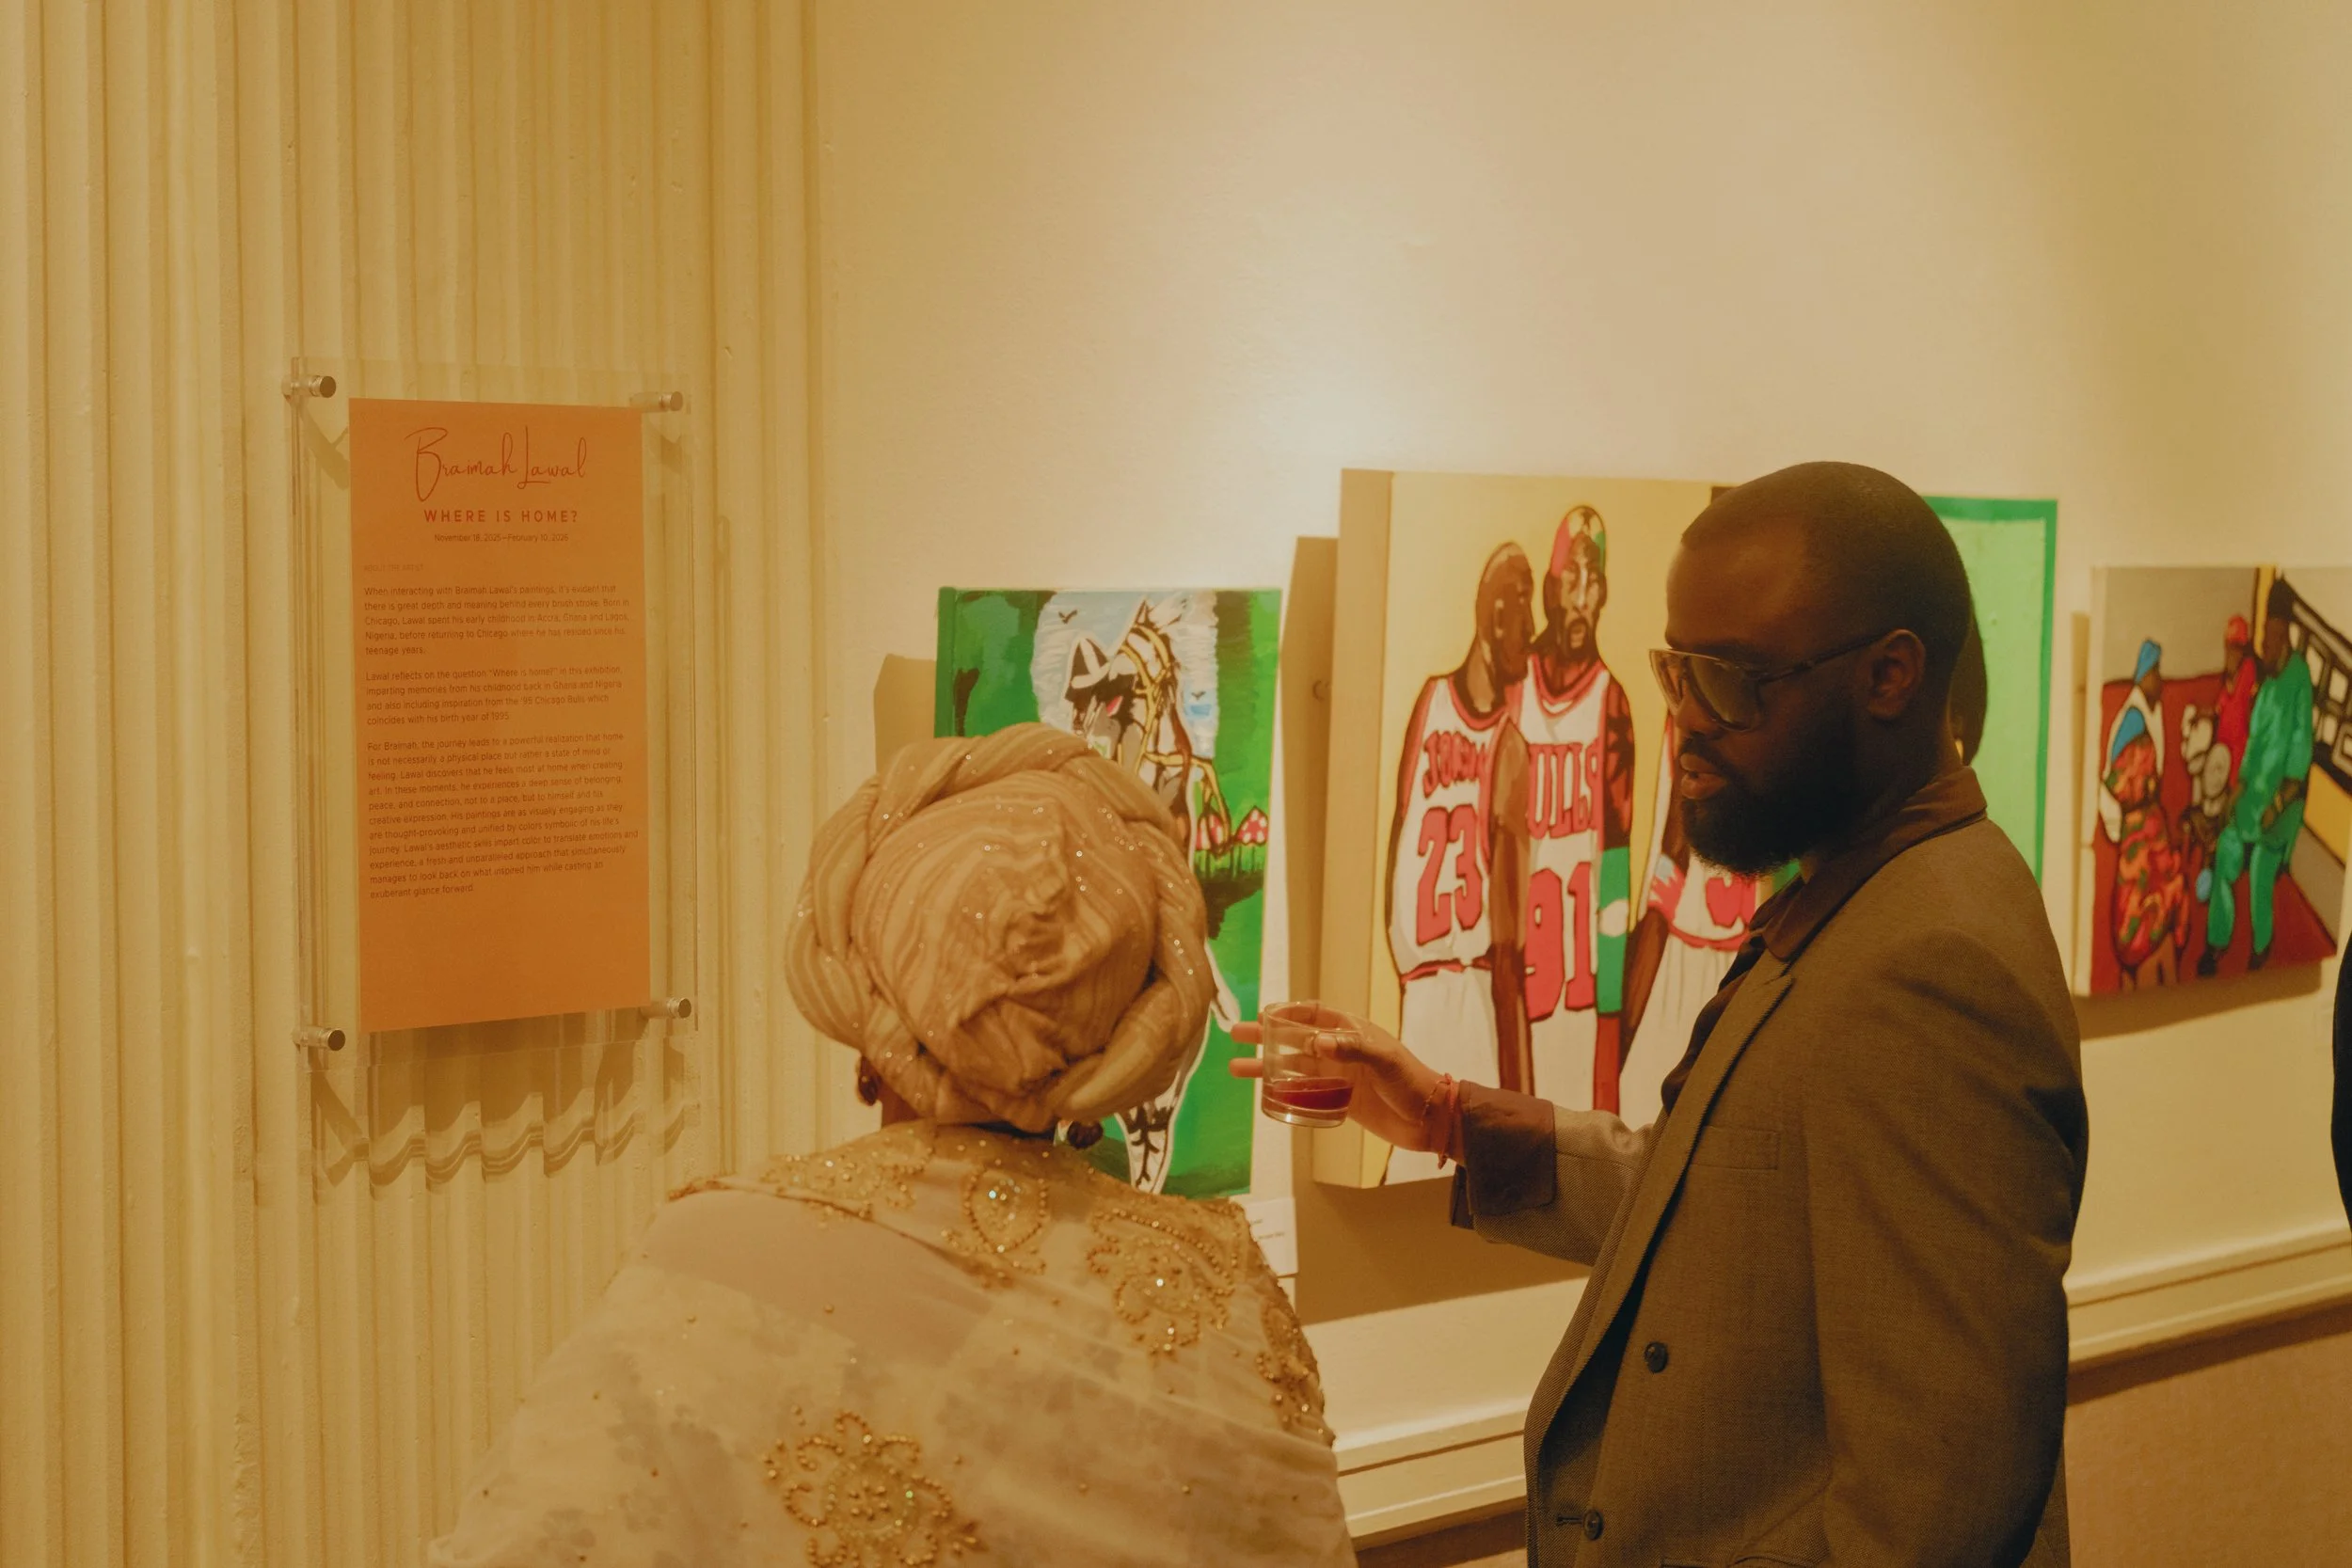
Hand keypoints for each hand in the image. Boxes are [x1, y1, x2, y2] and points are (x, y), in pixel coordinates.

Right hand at [1228, 1003, 1444, 1150]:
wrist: (1430, 1119)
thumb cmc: (1411, 1082)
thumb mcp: (1384, 1060)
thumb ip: (1351, 1049)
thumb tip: (1315, 1042)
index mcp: (1351, 1031)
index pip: (1312, 1013)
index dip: (1286, 1012)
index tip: (1261, 1015)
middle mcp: (1341, 1051)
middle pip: (1295, 1039)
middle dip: (1264, 1036)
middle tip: (1235, 1035)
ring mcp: (1340, 1076)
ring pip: (1294, 1068)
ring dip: (1267, 1067)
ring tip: (1236, 1068)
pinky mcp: (1341, 1101)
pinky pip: (1306, 1094)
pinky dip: (1285, 1094)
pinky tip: (1265, 1096)